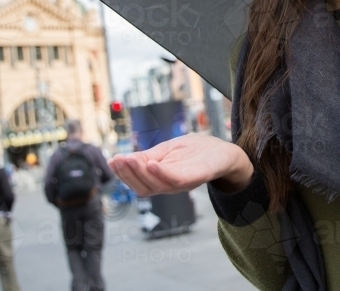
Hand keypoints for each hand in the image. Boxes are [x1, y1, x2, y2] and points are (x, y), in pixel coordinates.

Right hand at [107, 134, 252, 196]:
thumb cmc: (196, 152)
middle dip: (129, 174)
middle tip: (119, 159)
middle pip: (143, 188)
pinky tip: (152, 164)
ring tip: (131, 160)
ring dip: (142, 174)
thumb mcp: (167, 151)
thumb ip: (147, 157)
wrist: (226, 153)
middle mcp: (170, 185)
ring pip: (157, 186)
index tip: (112, 160)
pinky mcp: (198, 176)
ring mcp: (184, 183)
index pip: (137, 183)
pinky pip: (177, 180)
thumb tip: (118, 159)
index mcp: (161, 179)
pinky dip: (163, 174)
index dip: (124, 174)